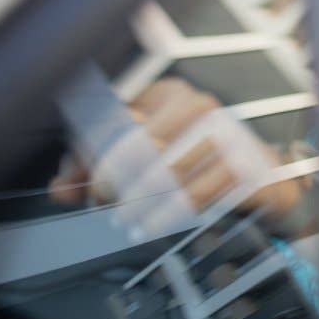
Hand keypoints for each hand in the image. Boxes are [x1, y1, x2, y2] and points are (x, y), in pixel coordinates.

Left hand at [49, 78, 303, 238]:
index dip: (89, 153)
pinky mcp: (243, 162)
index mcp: (167, 92)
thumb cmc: (192, 161)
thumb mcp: (144, 154)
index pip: (114, 117)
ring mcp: (224, 132)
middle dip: (112, 180)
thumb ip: (96, 166)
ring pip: (166, 171)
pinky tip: (152, 226)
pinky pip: (196, 193)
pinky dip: (168, 214)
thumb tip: (60, 188)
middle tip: (100, 204)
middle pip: (138, 143)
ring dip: (139, 203)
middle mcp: (197, 104)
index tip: (78, 184)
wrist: (258, 174)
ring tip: (126, 221)